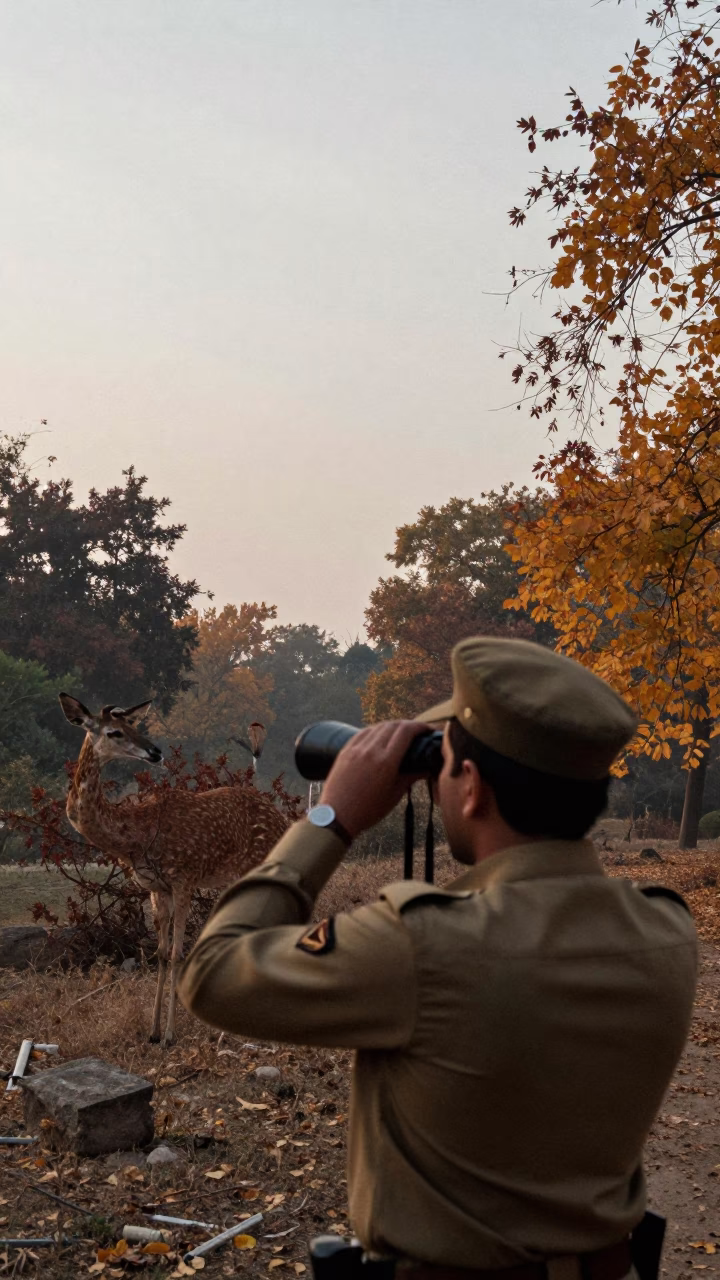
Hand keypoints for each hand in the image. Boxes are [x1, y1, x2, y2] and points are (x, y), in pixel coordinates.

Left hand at [319, 720, 429, 839]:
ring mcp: (356, 748)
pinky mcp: (345, 750)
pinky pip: (363, 732)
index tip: (428, 730)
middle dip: (409, 724)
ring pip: (378, 726)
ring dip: (393, 726)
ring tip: (401, 733)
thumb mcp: (394, 795)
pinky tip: (380, 736)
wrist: (337, 816)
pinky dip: (376, 730)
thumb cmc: (368, 810)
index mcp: (386, 762)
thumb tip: (427, 768)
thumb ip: (411, 777)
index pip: (406, 731)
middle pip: (394, 725)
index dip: (420, 726)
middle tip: (418, 731)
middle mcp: (371, 750)